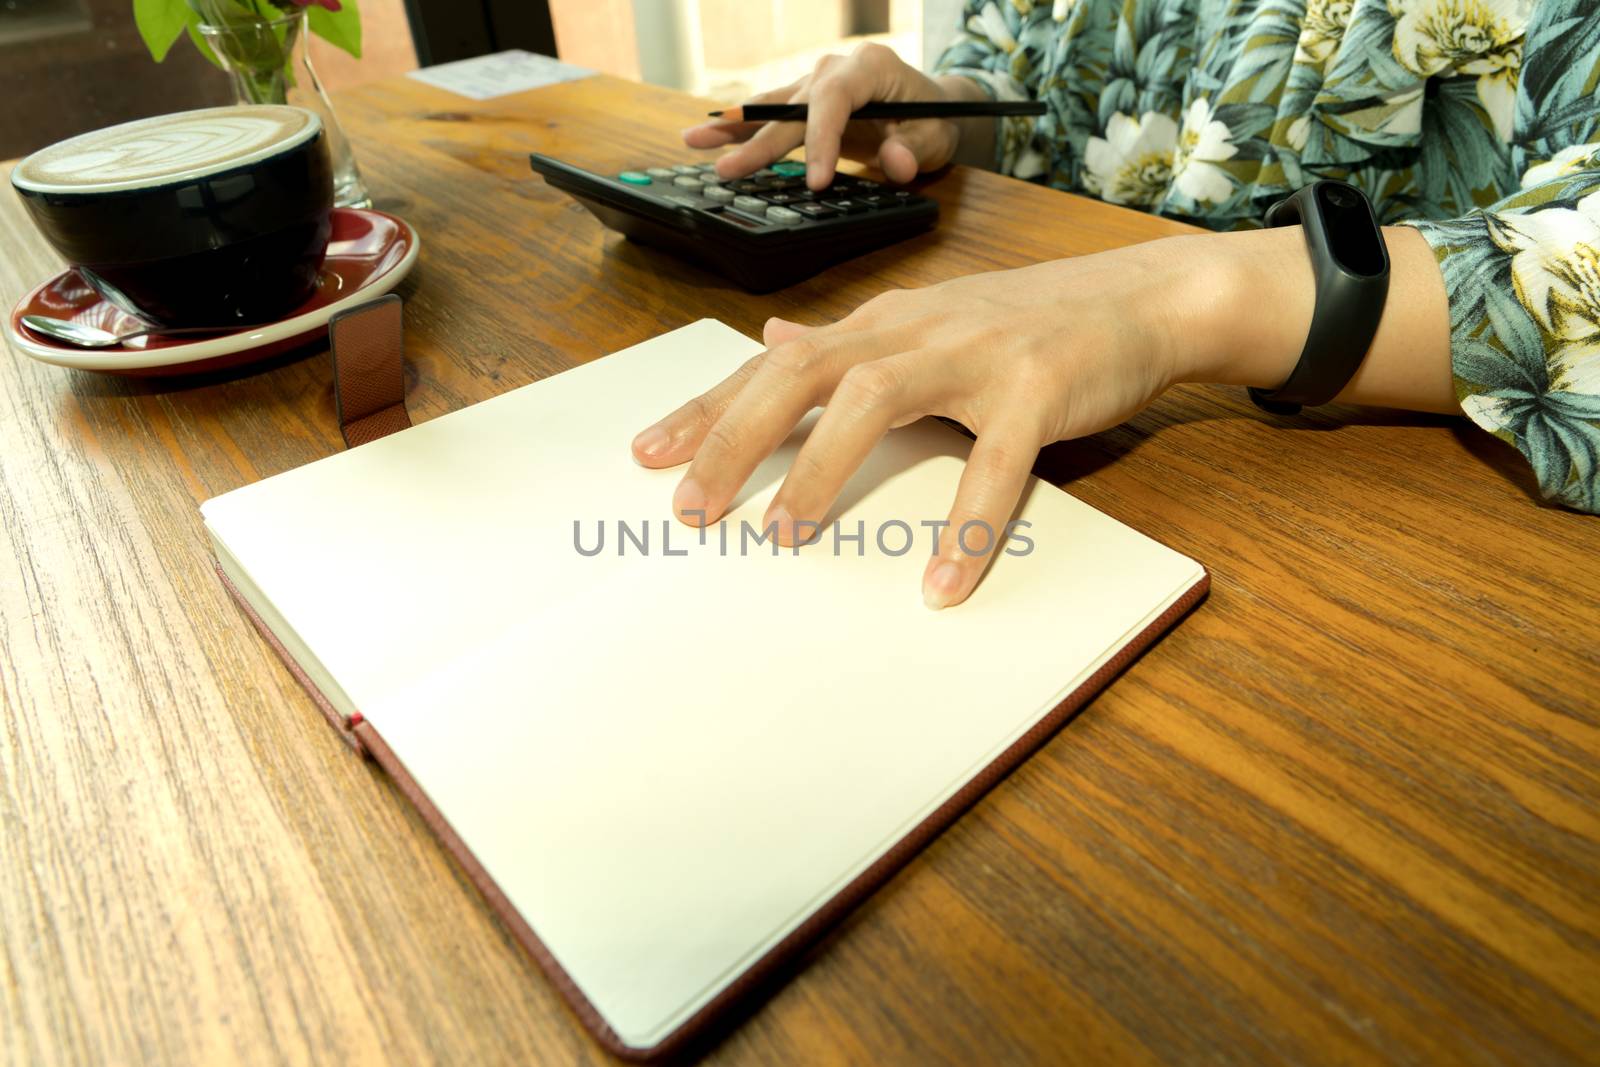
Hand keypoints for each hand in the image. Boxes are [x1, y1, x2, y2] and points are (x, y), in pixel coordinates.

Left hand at [630, 238, 1228, 608]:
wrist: (1143, 297)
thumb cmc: (1031, 323)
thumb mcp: (928, 321)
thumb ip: (851, 341)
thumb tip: (772, 339)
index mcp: (884, 322)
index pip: (775, 362)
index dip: (710, 408)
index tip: (648, 457)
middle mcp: (916, 328)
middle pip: (801, 370)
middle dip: (737, 436)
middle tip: (691, 506)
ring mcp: (977, 354)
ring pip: (875, 397)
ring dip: (822, 466)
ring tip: (784, 534)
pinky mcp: (1039, 389)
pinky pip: (996, 465)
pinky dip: (967, 527)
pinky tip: (942, 584)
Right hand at [682, 42, 979, 189]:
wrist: (932, 107)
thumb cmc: (934, 120)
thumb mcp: (935, 137)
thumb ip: (915, 151)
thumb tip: (896, 164)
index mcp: (870, 67)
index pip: (835, 101)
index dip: (822, 141)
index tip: (817, 182)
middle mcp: (836, 67)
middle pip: (792, 106)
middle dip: (759, 142)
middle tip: (728, 171)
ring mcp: (817, 80)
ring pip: (771, 105)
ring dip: (733, 126)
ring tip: (693, 141)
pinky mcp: (805, 98)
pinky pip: (770, 111)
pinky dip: (741, 126)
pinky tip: (709, 137)